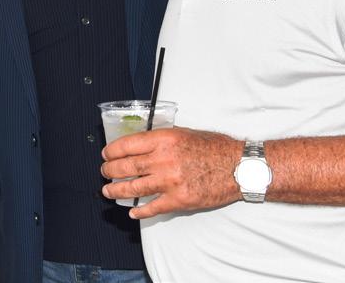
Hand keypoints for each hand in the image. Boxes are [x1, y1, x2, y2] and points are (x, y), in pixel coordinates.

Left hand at [101, 127, 239, 218]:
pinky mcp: (180, 199)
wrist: (239, 167)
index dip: (112, 151)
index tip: (106, 154)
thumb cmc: (215, 148)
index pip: (128, 145)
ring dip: (117, 190)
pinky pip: (153, 207)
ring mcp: (170, 181)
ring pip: (134, 187)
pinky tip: (133, 211)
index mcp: (164, 139)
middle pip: (127, 166)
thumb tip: (139, 146)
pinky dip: (140, 210)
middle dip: (110, 170)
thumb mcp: (184, 134)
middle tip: (104, 172)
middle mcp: (164, 159)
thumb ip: (161, 140)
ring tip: (108, 191)